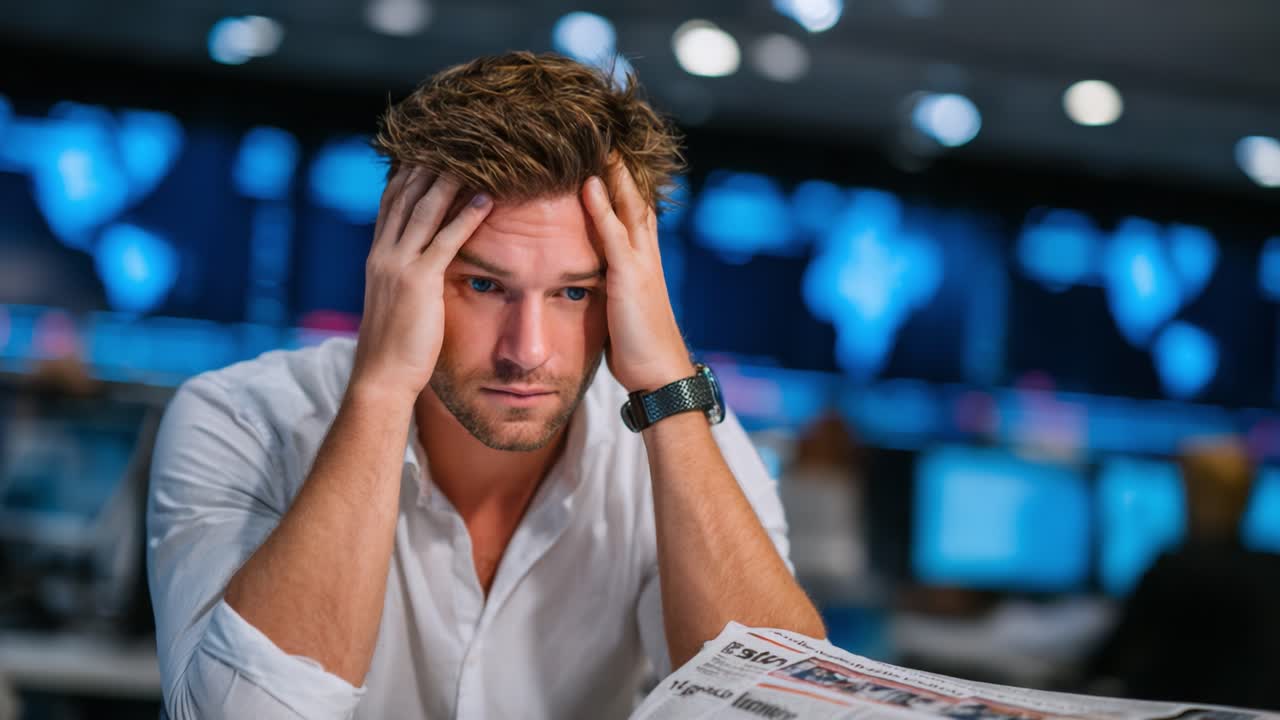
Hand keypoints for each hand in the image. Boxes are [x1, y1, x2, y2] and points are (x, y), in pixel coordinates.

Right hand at [350, 167, 492, 400]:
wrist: (381, 377)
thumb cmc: (394, 348)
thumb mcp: (396, 303)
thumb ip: (405, 278)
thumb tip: (422, 268)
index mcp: (378, 258)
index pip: (391, 203)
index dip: (409, 173)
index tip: (428, 150)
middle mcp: (383, 254)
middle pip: (406, 195)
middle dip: (429, 164)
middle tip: (455, 138)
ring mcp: (399, 266)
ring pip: (425, 210)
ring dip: (450, 179)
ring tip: (474, 154)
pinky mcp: (419, 282)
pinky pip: (446, 240)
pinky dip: (466, 216)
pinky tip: (486, 197)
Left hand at [582, 160, 693, 392]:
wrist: (660, 374)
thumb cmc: (639, 349)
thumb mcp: (623, 311)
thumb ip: (614, 290)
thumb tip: (597, 285)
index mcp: (645, 264)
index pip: (635, 215)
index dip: (624, 187)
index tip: (610, 160)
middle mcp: (647, 256)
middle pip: (635, 201)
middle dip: (622, 170)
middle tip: (608, 137)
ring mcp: (640, 264)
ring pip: (627, 207)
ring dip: (614, 175)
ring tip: (599, 144)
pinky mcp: (629, 277)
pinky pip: (612, 234)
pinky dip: (601, 207)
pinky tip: (589, 183)